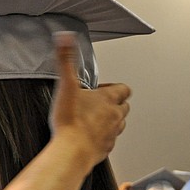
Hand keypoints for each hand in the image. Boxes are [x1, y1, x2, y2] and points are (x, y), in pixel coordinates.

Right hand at [49, 32, 130, 171]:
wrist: (70, 152)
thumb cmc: (70, 122)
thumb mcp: (66, 86)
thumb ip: (66, 61)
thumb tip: (65, 38)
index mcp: (108, 99)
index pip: (123, 89)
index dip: (114, 88)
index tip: (101, 90)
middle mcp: (114, 115)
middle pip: (124, 107)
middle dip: (113, 104)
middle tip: (96, 105)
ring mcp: (112, 133)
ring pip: (119, 124)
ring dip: (110, 121)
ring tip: (93, 121)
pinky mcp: (105, 149)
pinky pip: (108, 142)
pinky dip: (102, 139)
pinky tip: (89, 139)